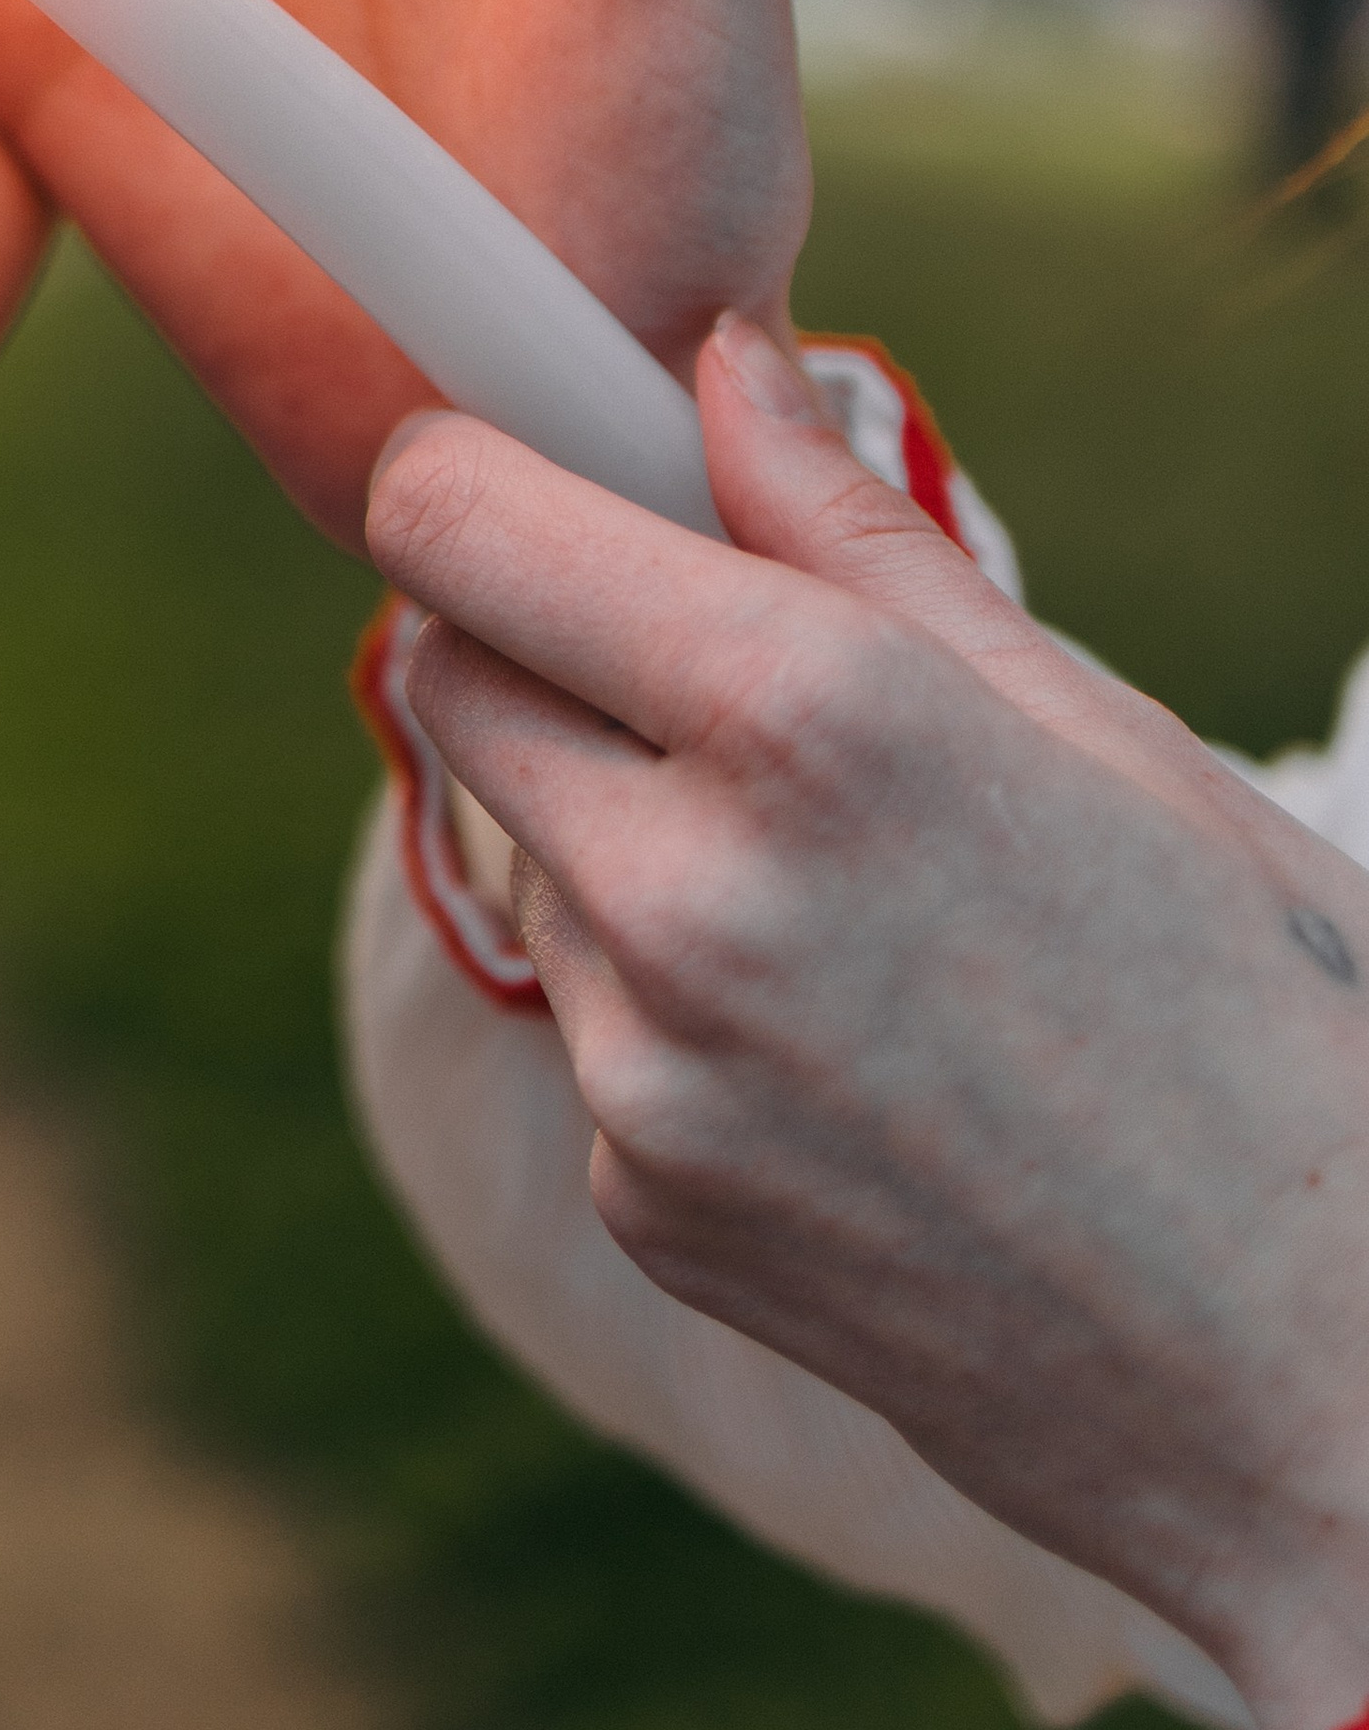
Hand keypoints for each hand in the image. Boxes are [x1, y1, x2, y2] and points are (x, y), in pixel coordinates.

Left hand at [367, 322, 1368, 1729]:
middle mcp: (684, 890)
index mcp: (807, 717)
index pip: (456, 527)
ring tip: (848, 899)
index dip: (457, 473)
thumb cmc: (1260, 1015)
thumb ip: (854, 533)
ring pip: (529, 852)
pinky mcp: (642, 1200)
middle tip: (678, 653)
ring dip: (619, 830)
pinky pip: (592, 1028)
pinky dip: (672, 1002)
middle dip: (527, 634)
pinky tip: (856, 1046)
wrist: (1316, 1370)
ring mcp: (644, 1067)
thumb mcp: (1088, 726)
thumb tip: (718, 359)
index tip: (500, 465)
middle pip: (448, 673)